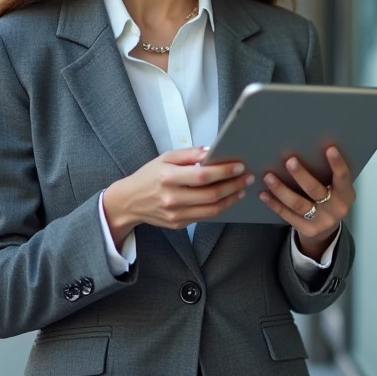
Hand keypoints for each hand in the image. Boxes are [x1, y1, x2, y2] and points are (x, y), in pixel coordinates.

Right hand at [102, 147, 253, 247]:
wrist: (129, 202)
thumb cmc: (148, 177)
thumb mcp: (164, 158)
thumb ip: (188, 154)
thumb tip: (210, 151)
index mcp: (168, 177)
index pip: (203, 176)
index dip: (224, 171)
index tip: (239, 166)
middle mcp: (172, 198)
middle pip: (211, 194)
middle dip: (234, 185)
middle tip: (247, 178)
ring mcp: (176, 214)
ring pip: (212, 209)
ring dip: (231, 198)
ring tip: (241, 189)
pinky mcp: (179, 224)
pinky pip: (205, 216)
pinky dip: (219, 207)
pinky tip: (227, 198)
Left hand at [260, 146, 354, 258]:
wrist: (328, 229)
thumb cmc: (330, 198)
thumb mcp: (336, 187)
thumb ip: (328, 173)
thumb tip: (306, 147)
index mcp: (346, 194)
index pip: (342, 177)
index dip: (337, 163)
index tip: (330, 148)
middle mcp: (335, 209)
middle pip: (315, 190)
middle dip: (301, 175)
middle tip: (289, 161)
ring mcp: (321, 221)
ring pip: (298, 204)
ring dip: (281, 189)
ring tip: (268, 176)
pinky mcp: (306, 229)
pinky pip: (287, 215)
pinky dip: (274, 204)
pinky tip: (264, 194)